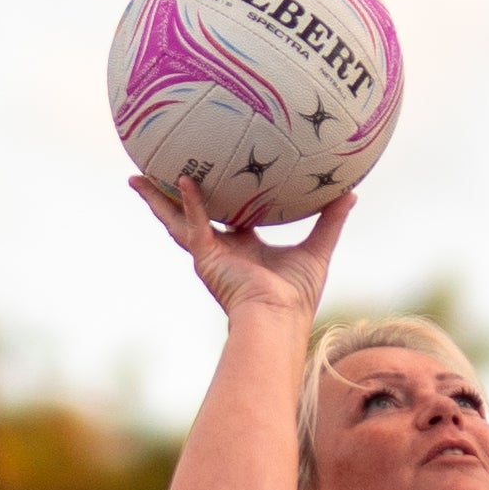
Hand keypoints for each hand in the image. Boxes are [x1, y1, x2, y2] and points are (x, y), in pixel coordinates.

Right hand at [134, 176, 351, 321]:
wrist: (281, 317)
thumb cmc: (298, 294)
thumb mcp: (318, 248)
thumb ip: (331, 220)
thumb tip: (352, 192)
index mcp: (243, 248)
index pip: (227, 218)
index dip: (219, 199)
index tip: (215, 174)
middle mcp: (222, 250)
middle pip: (190, 216)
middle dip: (171, 197)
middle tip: (155, 172)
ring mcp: (209, 254)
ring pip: (176, 220)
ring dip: (157, 200)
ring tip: (136, 178)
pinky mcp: (206, 258)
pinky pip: (194, 225)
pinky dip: (189, 204)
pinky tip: (182, 181)